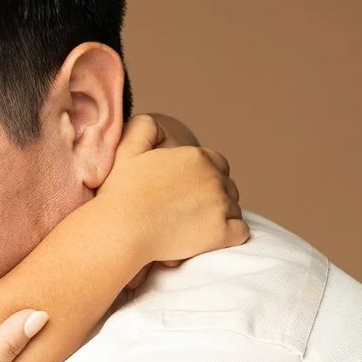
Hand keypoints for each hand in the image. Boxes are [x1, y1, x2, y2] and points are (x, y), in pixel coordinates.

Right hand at [97, 113, 248, 265]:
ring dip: (220, 217)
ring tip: (196, 227)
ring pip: (234, 209)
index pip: (218, 164)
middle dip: (214, 198)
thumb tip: (157, 122)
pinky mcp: (221, 232)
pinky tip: (210, 238)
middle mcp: (213, 178)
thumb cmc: (121, 193)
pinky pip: (240, 232)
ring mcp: (220, 205)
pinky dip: (229, 235)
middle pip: (228, 187)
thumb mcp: (128, 148)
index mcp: (197, 157)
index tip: (189, 192)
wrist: (121, 230)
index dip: (205, 178)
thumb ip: (144, 127)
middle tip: (191, 213)